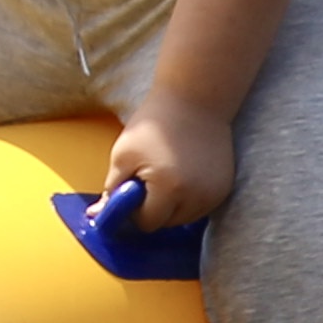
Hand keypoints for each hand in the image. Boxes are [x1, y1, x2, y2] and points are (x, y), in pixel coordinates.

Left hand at [105, 89, 240, 231]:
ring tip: (164, 174)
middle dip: (152, 209)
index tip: (128, 192)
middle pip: (167, 223)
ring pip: (185, 218)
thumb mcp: (123, 154)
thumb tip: (96, 217)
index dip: (132, 211)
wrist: (194, 99)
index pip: (147, 223)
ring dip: (171, 206)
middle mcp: (197, 197)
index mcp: (170, 189)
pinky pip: (201, 206)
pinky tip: (181, 174)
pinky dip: (188, 198)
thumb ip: (112, 190)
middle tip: (145, 179)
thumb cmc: (154, 124)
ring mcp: (215, 194)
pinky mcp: (225, 187)